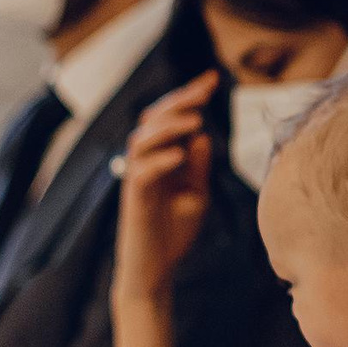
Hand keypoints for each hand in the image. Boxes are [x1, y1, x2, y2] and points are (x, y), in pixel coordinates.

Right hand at [118, 72, 219, 303]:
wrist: (157, 269)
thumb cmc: (174, 233)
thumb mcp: (196, 194)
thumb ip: (198, 166)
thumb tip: (202, 135)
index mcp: (163, 157)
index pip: (173, 117)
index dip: (190, 95)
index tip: (213, 78)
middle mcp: (146, 162)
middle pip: (155, 119)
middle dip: (181, 100)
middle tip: (206, 89)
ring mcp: (137, 179)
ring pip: (142, 140)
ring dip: (169, 127)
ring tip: (196, 121)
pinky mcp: (134, 199)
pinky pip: (141, 173)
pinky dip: (160, 161)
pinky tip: (181, 155)